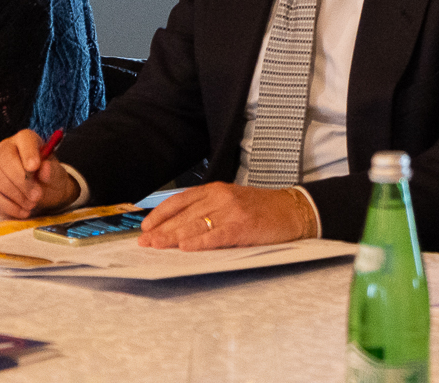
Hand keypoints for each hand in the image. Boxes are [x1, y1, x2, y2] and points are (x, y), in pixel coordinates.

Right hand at [0, 129, 78, 218]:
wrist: (42, 191)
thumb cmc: (48, 177)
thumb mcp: (56, 172)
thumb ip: (51, 170)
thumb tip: (45, 170)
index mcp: (25, 139)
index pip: (24, 140)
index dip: (28, 153)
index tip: (35, 167)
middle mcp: (5, 149)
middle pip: (6, 162)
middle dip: (22, 182)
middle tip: (37, 196)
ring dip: (16, 196)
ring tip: (32, 205)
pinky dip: (7, 207)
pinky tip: (21, 212)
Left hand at [137, 182, 313, 249]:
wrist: (293, 210)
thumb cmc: (262, 209)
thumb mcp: (231, 201)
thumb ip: (207, 210)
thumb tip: (178, 229)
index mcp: (216, 190)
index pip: (180, 201)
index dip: (160, 214)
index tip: (145, 228)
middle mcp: (221, 197)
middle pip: (184, 215)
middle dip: (161, 230)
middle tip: (144, 243)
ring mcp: (232, 211)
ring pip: (196, 225)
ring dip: (173, 237)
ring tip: (156, 246)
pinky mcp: (243, 226)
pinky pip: (216, 235)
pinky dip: (200, 242)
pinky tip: (186, 248)